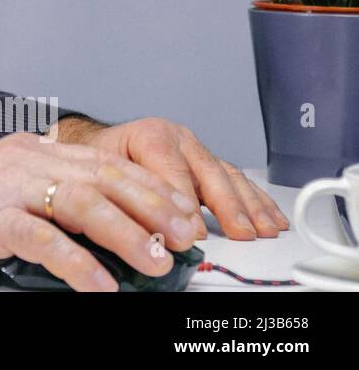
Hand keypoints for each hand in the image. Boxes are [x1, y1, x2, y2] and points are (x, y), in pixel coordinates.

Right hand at [0, 132, 202, 290]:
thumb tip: (115, 234)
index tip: (186, 213)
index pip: (106, 164)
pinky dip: (77, 264)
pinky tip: (99, 285)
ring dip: (126, 233)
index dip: (152, 188)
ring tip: (156, 261)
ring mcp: (2, 188)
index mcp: (31, 154)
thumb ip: (53, 208)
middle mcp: (20, 162)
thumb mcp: (10, 202)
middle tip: (187, 235)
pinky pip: (41, 240)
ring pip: (79, 203)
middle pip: (102, 177)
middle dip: (152, 206)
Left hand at [53, 116, 289, 239]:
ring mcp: (196, 150)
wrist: (98, 146)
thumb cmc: (98, 158)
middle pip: (209, 173)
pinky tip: (271, 218)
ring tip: (264, 230)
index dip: (186, 204)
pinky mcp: (207, 163)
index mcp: (151, 135)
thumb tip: (143, 228)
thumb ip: (123, 194)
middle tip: (241, 233)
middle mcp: (178, 139)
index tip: (196, 232)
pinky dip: (257, 201)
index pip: (173, 171)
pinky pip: (238, 181)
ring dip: (250, 206)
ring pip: (229, 177)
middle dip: (228, 206)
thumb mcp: (101, 170)